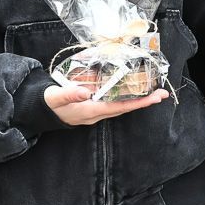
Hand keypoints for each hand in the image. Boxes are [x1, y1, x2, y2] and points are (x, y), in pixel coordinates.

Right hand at [44, 83, 165, 124]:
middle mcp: (97, 113)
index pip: (118, 107)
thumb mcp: (55, 97)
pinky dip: (126, 97)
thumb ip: (69, 94)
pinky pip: (114, 102)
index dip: (137, 103)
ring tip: (154, 92)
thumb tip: (85, 92)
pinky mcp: (94, 106)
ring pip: (121, 105)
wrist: (42, 110)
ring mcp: (97, 111)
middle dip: (144, 102)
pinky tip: (134, 90)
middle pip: (125, 108)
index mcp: (90, 111)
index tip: (153, 99)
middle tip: (162, 94)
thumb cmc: (49, 103)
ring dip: (138, 100)